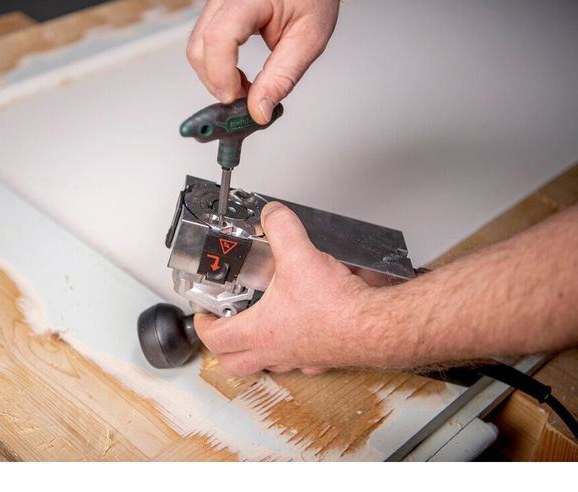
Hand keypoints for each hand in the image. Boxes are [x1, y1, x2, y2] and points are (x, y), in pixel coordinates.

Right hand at [187, 0, 346, 123]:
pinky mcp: (217, 8)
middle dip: (216, 82)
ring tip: (245, 88)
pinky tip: (238, 74)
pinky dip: (218, 64)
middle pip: (199, 47)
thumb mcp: (309, 37)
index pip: (219, 38)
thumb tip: (259, 110)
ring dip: (216, 76)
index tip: (237, 100)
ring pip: (197, 47)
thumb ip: (283, 77)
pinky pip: (205, 41)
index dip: (222, 75)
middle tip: (243, 101)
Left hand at [194, 201, 383, 376]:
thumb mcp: (300, 255)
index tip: (203, 313)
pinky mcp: (323, 357)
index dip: (203, 324)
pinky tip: (302, 325)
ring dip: (258, 347)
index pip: (216, 339)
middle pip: (235, 363)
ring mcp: (300, 358)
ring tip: (259, 324)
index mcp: (261, 333)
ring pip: (268, 362)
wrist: (375, 327)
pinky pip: (301, 358)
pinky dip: (295, 344)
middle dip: (224, 346)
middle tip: (223, 326)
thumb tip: (272, 215)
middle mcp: (277, 351)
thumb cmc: (337, 308)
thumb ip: (281, 228)